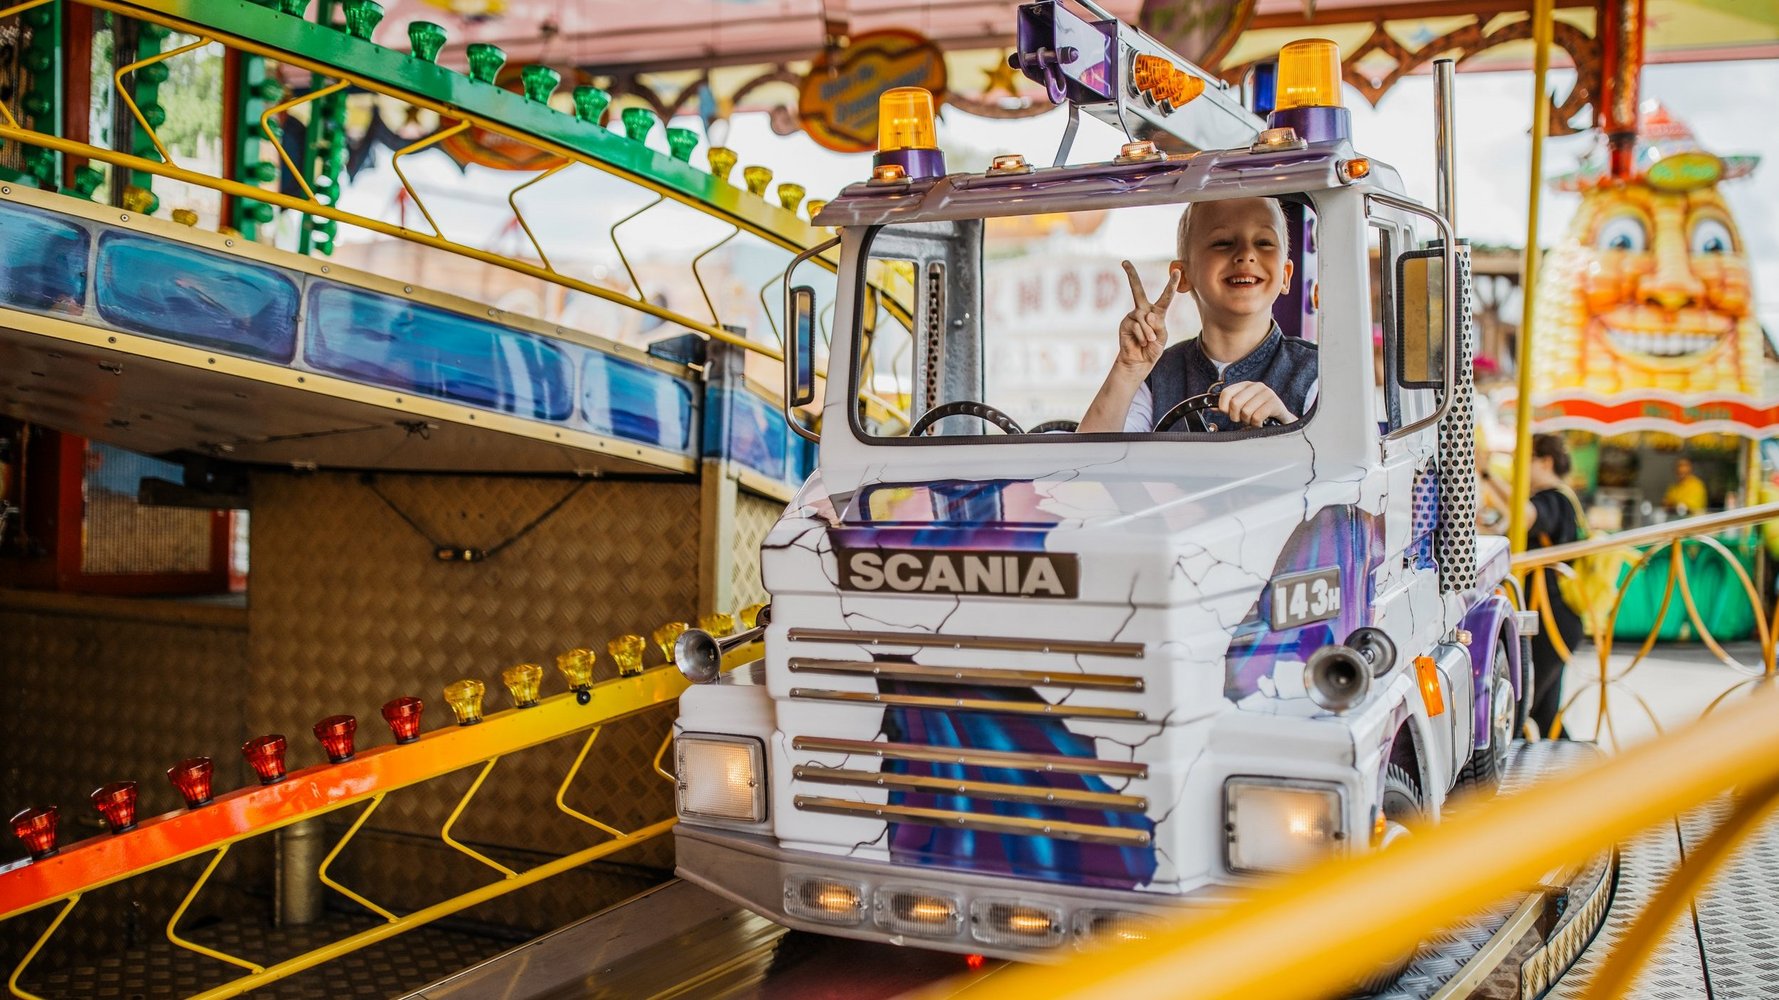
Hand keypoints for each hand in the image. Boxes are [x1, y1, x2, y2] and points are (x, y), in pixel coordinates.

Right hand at [1114, 260, 1177, 376]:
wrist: (1139, 361)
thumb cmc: (1152, 348)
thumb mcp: (1161, 337)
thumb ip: (1157, 325)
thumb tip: (1147, 314)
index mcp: (1157, 312)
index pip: (1165, 297)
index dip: (1171, 284)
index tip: (1177, 270)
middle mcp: (1143, 311)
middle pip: (1137, 290)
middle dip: (1131, 275)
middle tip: (1125, 261)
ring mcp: (1133, 316)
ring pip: (1143, 316)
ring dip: (1148, 331)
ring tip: (1149, 341)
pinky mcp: (1125, 324)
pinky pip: (1136, 325)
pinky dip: (1142, 335)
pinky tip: (1141, 342)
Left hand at [1218, 381, 1294, 426]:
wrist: (1282, 421)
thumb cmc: (1259, 414)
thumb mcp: (1242, 408)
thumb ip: (1227, 407)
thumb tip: (1211, 407)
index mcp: (1246, 385)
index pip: (1226, 392)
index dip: (1223, 406)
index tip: (1227, 413)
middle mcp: (1256, 386)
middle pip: (1235, 403)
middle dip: (1236, 416)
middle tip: (1243, 419)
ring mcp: (1267, 393)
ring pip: (1246, 411)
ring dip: (1248, 421)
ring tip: (1254, 420)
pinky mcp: (1275, 403)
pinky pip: (1257, 417)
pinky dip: (1256, 424)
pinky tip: (1261, 423)